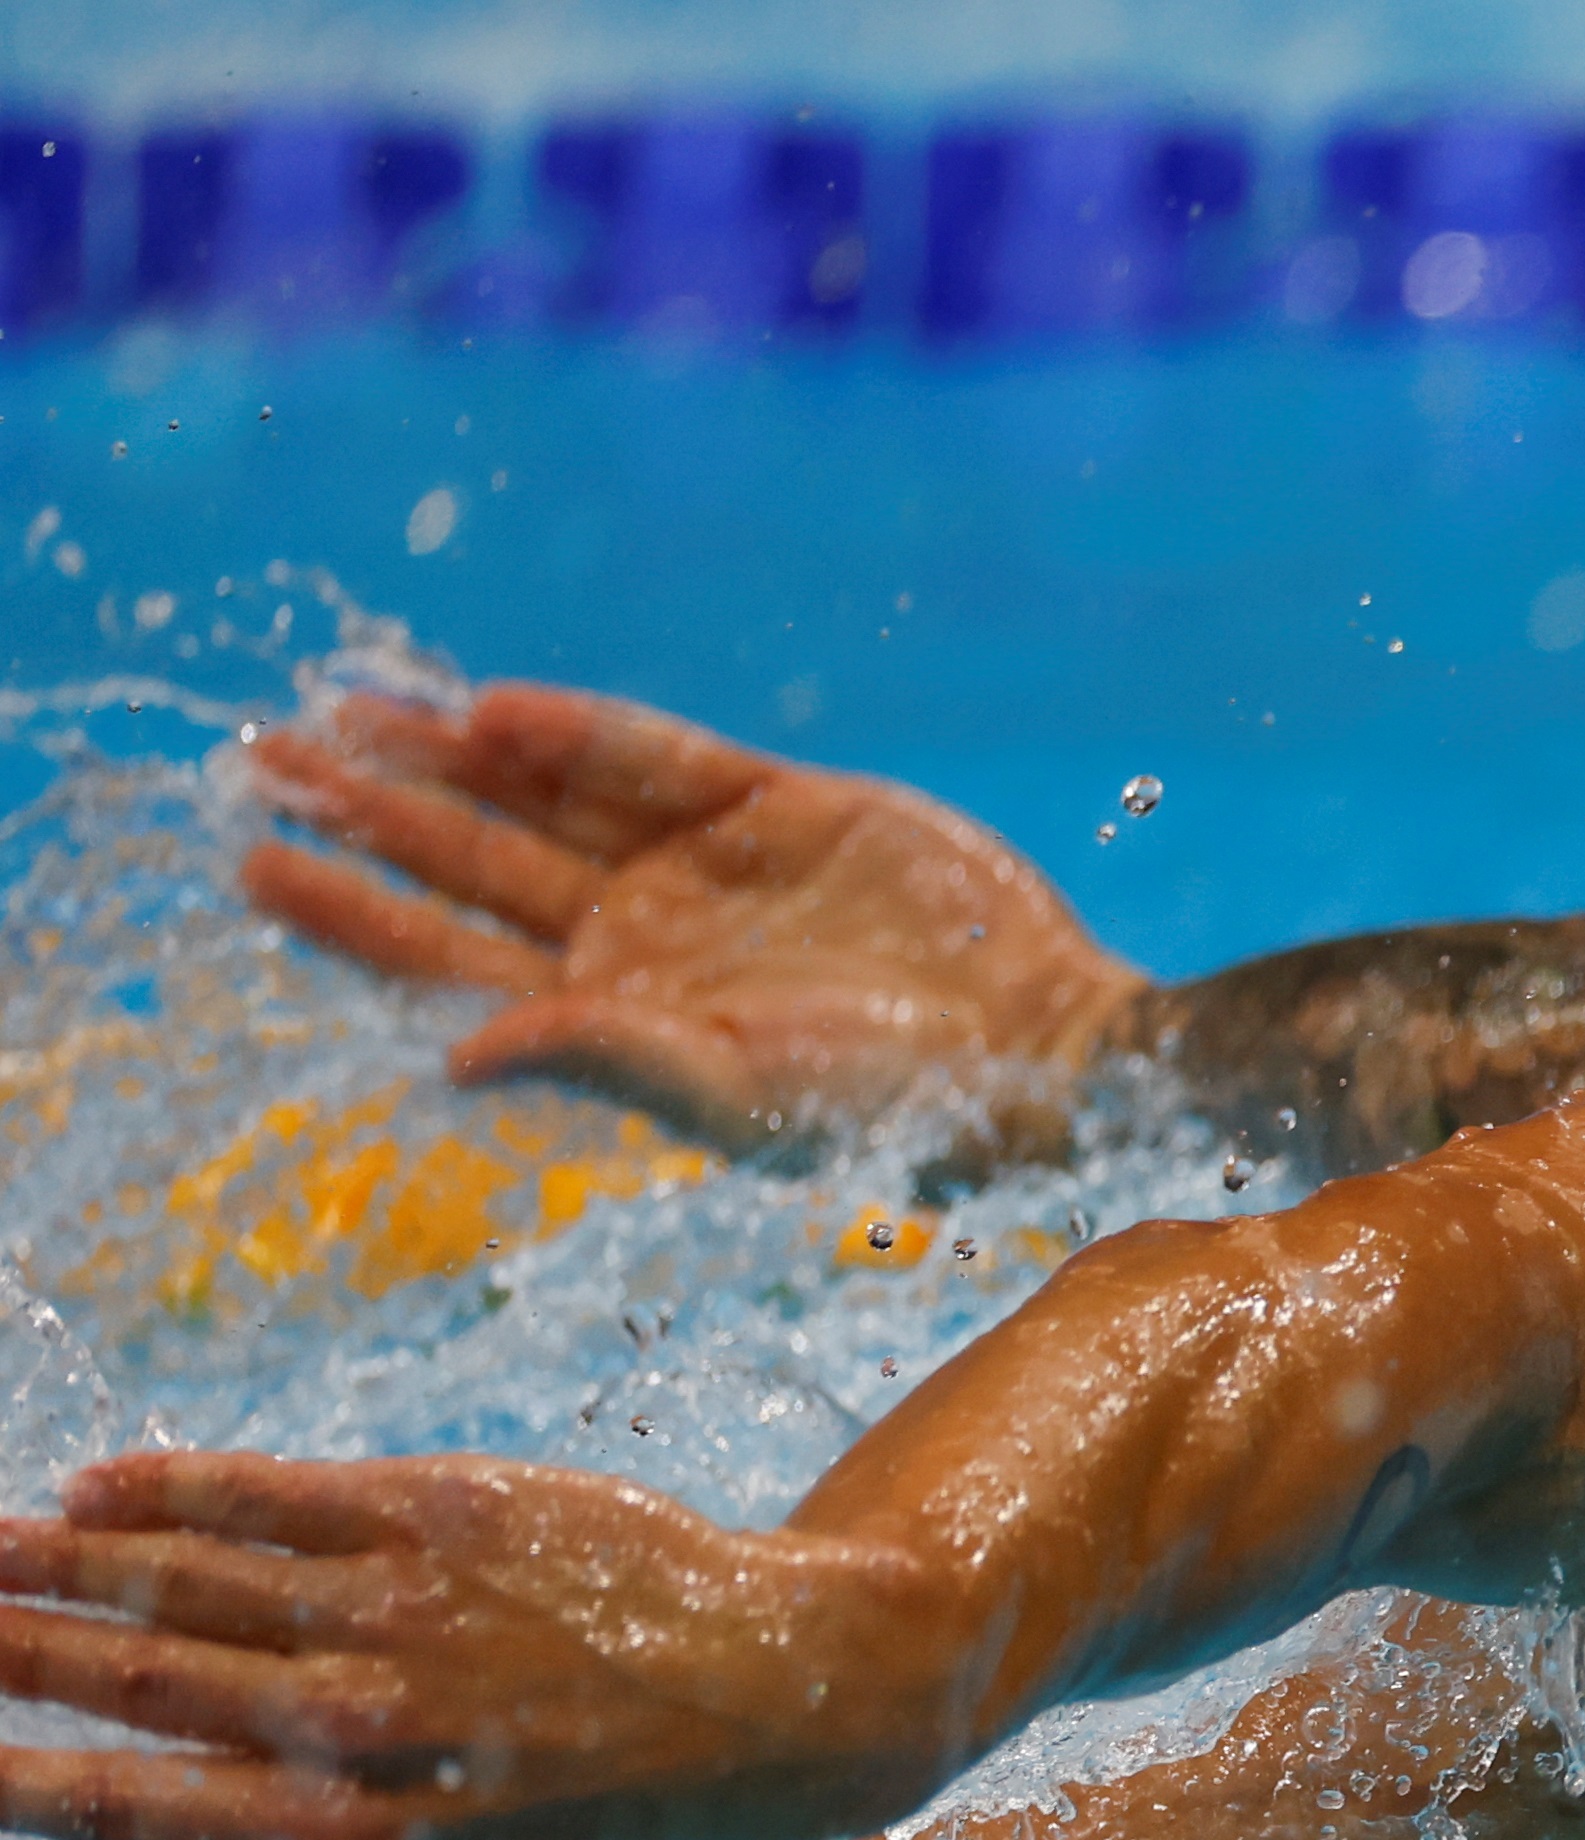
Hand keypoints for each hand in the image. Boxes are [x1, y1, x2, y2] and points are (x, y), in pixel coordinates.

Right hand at [0, 1453, 978, 1839]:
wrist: (793, 1693)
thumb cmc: (619, 1785)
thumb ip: (322, 1814)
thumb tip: (166, 1787)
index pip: (139, 1814)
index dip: (20, 1786)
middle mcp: (371, 1727)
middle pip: (137, 1684)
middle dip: (10, 1658)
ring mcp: (406, 1612)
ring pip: (185, 1580)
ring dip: (57, 1564)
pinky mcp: (451, 1512)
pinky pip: (279, 1494)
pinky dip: (178, 1487)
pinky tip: (97, 1484)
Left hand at [240, 684, 1145, 1149]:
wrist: (1042, 1044)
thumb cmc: (896, 1103)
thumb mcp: (736, 1092)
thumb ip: (599, 1054)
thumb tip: (453, 1060)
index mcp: (614, 1017)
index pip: (446, 957)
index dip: (350, 911)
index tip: (255, 862)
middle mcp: (643, 937)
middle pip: (471, 863)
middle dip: (370, 809)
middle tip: (262, 752)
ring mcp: (707, 866)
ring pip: (542, 795)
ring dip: (443, 753)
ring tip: (341, 705)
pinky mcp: (781, 803)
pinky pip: (654, 753)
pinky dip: (577, 728)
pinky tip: (491, 708)